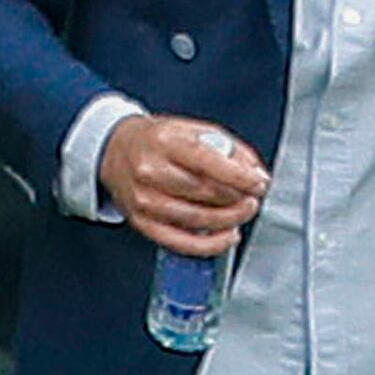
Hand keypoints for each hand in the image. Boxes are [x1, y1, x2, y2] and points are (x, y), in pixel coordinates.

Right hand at [100, 112, 266, 256]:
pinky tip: (228, 235)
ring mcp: (144, 200)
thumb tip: (256, 173)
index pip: (209, 163)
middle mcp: (151, 171)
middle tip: (253, 196)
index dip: (241, 177)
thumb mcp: (192, 130)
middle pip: (206, 193)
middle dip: (239, 198)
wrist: (114, 151)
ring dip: (230, 220)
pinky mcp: (142, 223)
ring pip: (198, 219)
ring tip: (243, 211)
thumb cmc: (158, 141)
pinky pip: (182, 242)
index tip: (260, 183)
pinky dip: (211, 244)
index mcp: (165, 142)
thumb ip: (229, 148)